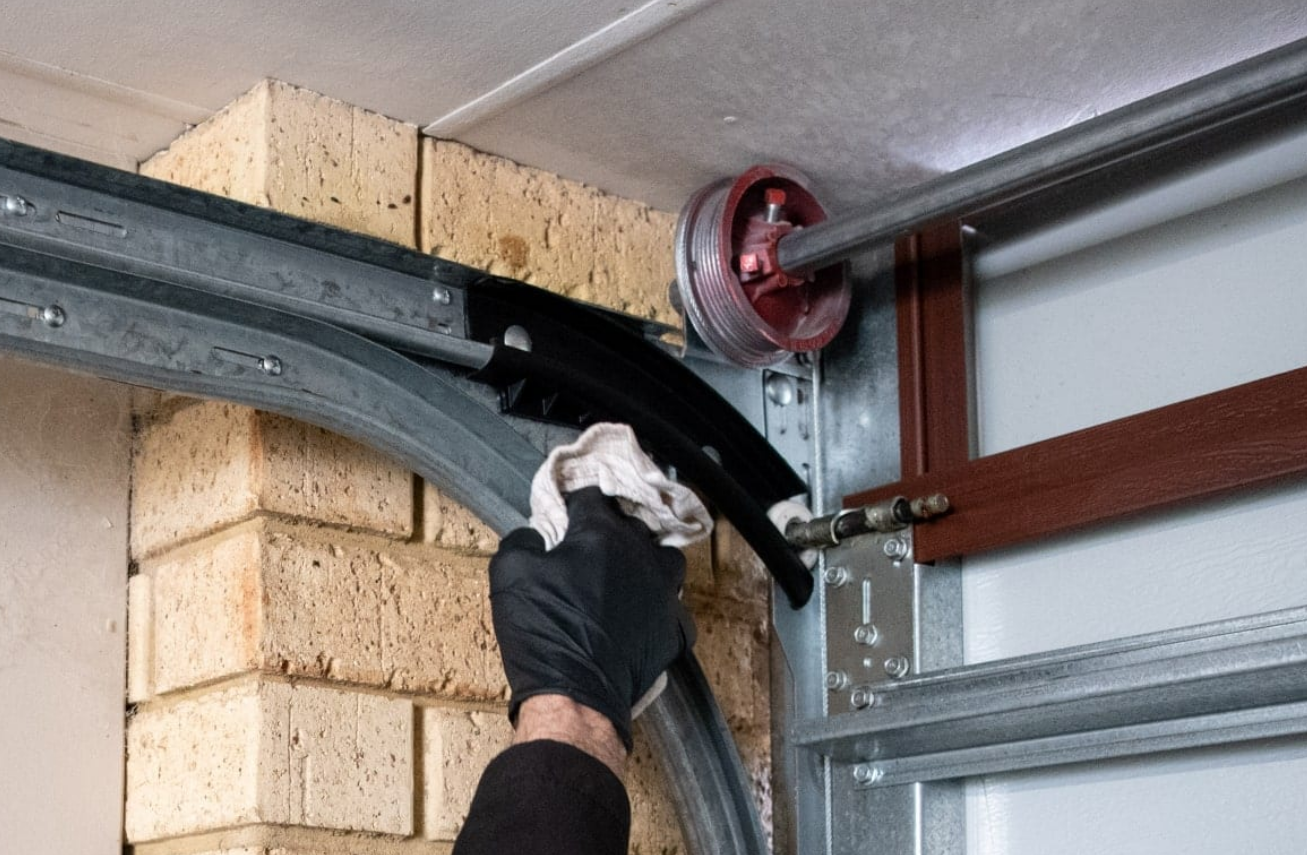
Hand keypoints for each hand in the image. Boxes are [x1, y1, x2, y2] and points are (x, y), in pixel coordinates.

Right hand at [489, 487, 694, 750]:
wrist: (577, 694)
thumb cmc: (543, 628)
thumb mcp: (509, 573)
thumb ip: (522, 540)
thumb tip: (534, 534)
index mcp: (601, 532)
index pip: (591, 497)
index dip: (574, 503)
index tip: (564, 515)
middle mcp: (641, 553)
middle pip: (632, 524)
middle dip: (611, 529)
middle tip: (589, 547)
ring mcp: (664, 591)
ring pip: (665, 559)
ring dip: (647, 562)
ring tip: (626, 577)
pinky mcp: (674, 628)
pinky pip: (673, 608)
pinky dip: (659, 610)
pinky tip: (643, 619)